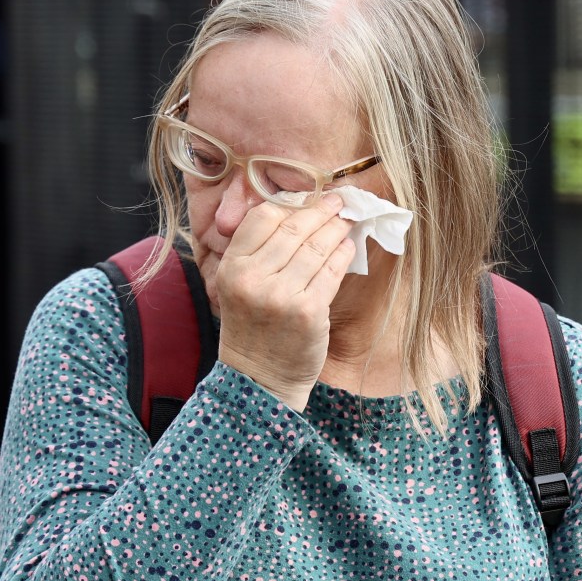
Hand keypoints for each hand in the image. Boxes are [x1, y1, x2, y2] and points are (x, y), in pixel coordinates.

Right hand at [216, 193, 354, 410]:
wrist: (259, 380)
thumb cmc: (253, 330)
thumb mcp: (239, 288)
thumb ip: (258, 253)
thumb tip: (298, 212)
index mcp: (232, 268)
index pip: (262, 218)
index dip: (291, 205)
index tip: (310, 200)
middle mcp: (253, 279)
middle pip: (294, 229)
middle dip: (321, 212)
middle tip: (338, 203)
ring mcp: (282, 296)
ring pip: (316, 248)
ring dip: (336, 230)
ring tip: (346, 221)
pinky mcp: (309, 312)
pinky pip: (331, 272)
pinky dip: (343, 255)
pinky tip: (349, 247)